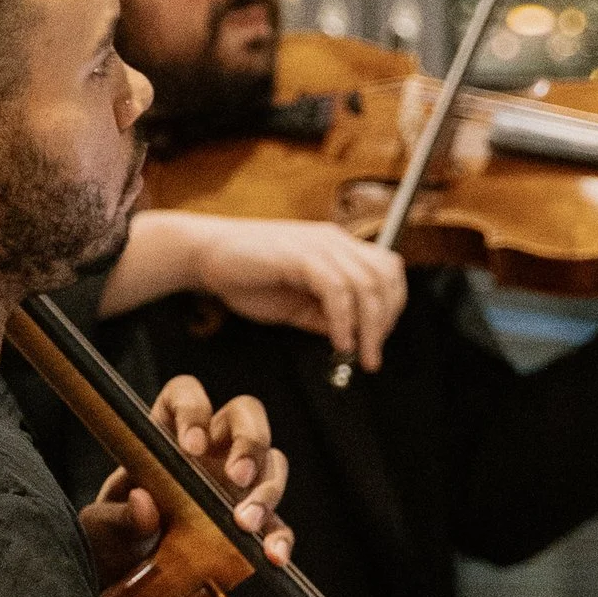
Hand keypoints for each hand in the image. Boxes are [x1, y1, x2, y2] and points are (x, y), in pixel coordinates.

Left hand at [75, 376, 293, 591]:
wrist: (124, 574)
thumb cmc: (113, 538)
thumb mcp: (106, 530)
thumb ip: (122, 518)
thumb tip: (143, 502)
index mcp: (166, 433)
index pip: (185, 395)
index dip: (193, 411)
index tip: (191, 447)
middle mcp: (210, 447)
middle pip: (246, 416)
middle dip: (249, 442)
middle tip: (237, 477)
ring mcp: (236, 482)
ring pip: (272, 463)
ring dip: (266, 490)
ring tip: (245, 524)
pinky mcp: (252, 520)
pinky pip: (277, 522)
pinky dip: (278, 537)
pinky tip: (273, 555)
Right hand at [181, 216, 408, 372]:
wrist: (204, 254)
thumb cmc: (247, 276)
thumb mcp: (296, 304)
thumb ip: (325, 316)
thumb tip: (354, 337)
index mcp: (338, 248)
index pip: (388, 270)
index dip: (392, 307)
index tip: (377, 340)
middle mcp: (334, 241)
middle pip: (385, 276)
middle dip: (386, 321)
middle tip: (371, 354)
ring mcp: (318, 246)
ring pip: (366, 284)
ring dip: (369, 327)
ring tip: (358, 355)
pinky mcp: (299, 256)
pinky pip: (337, 290)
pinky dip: (343, 321)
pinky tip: (337, 342)